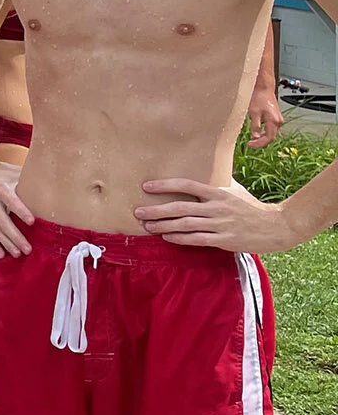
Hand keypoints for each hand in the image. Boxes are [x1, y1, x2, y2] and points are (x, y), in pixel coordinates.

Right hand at [0, 144, 33, 255]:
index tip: (32, 222)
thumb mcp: (10, 170)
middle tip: (28, 249)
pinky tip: (0, 253)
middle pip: (2, 221)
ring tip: (17, 254)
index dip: (21, 211)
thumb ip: (27, 179)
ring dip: (6, 243)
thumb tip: (51, 185)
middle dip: (15, 237)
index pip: (11, 201)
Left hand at [136, 177, 302, 252]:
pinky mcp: (225, 240)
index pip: (186, 185)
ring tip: (147, 226)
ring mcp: (221, 225)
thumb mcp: (235, 191)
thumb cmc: (252, 207)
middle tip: (138, 211)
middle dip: (156, 210)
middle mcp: (217, 207)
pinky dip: (179, 238)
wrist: (277, 226)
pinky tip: (166, 237)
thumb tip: (199, 174)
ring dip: (163, 225)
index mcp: (218, 192)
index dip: (165, 185)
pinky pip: (197, 239)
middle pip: (180, 207)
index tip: (146, 186)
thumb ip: (216, 184)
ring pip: (185, 225)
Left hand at [245, 88, 282, 150]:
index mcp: (274, 121)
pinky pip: (270, 128)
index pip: (268, 138)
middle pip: (271, 137)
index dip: (259, 143)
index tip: (250, 145)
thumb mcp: (254, 113)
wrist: (264, 89)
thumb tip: (255, 137)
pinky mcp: (275, 118)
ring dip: (262, 138)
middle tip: (250, 144)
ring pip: (271, 133)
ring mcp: (278, 120)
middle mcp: (278, 121)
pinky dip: (264, 132)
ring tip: (251, 139)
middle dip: (260, 142)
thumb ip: (255, 126)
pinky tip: (256, 133)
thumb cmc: (258, 98)